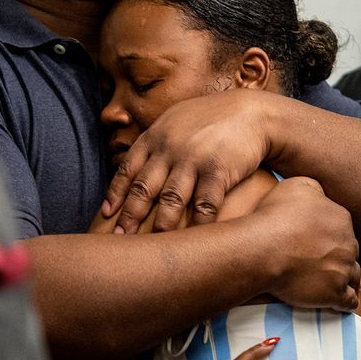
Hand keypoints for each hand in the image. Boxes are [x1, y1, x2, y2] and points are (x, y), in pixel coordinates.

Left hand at [102, 89, 274, 234]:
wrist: (253, 112)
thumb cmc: (213, 119)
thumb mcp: (178, 119)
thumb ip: (157, 141)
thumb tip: (135, 163)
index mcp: (156, 136)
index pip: (128, 168)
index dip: (116, 193)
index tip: (107, 215)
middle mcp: (170, 148)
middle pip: (143, 188)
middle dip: (129, 216)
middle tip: (120, 238)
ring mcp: (193, 159)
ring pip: (170, 200)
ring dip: (159, 226)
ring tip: (152, 247)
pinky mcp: (218, 170)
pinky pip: (204, 204)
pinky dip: (197, 225)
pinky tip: (192, 242)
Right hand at [254, 177, 360, 312]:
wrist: (263, 250)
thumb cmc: (274, 216)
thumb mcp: (297, 185)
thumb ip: (316, 189)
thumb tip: (322, 196)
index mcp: (341, 219)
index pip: (342, 228)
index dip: (330, 234)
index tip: (317, 241)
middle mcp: (348, 244)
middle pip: (349, 252)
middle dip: (339, 256)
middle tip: (322, 261)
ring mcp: (343, 271)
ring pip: (353, 276)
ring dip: (345, 278)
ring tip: (332, 282)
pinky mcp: (334, 294)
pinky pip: (350, 301)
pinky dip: (346, 301)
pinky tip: (341, 302)